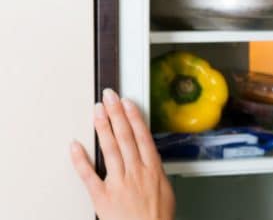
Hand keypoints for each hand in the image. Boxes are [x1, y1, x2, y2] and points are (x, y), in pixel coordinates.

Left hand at [70, 88, 175, 219]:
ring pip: (110, 149)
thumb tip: (150, 159)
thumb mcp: (165, 189)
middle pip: (125, 136)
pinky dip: (80, 159)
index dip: (134, 117)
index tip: (127, 103)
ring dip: (103, 127)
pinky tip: (75, 146)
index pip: (141, 136)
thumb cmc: (157, 218)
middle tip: (109, 97)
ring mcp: (118, 183)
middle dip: (116, 114)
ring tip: (97, 111)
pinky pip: (89, 175)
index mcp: (152, 169)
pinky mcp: (102, 197)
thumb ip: (154, 172)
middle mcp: (135, 172)